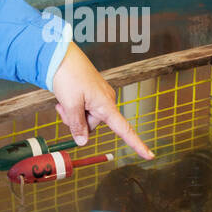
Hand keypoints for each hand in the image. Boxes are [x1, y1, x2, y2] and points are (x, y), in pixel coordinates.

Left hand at [50, 43, 153, 159]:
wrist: (60, 55)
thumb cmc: (68, 76)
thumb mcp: (71, 104)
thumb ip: (77, 125)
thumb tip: (83, 143)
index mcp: (106, 104)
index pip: (125, 129)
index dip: (137, 144)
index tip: (150, 156)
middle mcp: (106, 101)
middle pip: (93, 125)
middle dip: (77, 122)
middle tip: (63, 108)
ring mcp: (99, 97)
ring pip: (85, 118)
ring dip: (72, 114)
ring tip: (63, 100)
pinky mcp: (91, 94)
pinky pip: (83, 108)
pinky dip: (73, 107)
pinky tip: (65, 98)